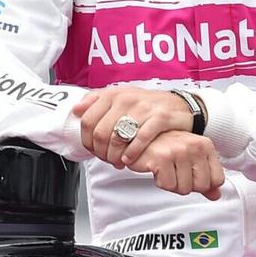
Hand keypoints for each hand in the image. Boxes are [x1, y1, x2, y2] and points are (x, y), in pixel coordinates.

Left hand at [74, 86, 193, 166]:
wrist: (179, 106)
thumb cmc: (148, 105)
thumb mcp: (121, 97)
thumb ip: (97, 101)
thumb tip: (76, 110)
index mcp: (113, 94)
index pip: (88, 120)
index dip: (87, 140)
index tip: (92, 149)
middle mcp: (126, 99)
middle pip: (101, 132)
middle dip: (100, 152)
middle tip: (105, 159)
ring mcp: (143, 108)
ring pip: (118, 138)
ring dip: (114, 156)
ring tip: (117, 162)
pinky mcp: (160, 118)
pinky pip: (140, 139)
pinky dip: (131, 154)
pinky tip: (129, 160)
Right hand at [128, 132, 225, 199]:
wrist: (138, 139)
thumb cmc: (165, 147)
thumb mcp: (190, 159)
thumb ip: (205, 178)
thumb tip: (216, 195)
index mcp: (205, 145)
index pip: (218, 180)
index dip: (203, 184)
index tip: (191, 175)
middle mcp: (195, 146)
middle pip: (201, 186)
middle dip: (186, 185)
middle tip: (176, 172)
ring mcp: (179, 151)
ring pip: (184, 188)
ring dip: (172, 184)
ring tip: (166, 169)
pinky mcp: (163, 158)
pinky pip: (168, 185)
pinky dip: (161, 182)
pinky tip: (158, 170)